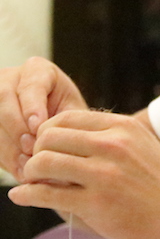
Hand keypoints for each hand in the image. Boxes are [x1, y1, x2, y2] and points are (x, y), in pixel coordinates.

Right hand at [0, 58, 87, 179]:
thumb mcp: (73, 112)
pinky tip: (18, 169)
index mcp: (37, 70)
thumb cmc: (65, 114)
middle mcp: (10, 77)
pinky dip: (3, 155)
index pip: (31, 84)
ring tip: (27, 166)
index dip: (32, 107)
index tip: (38, 128)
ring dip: (8, 146)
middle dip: (17, 128)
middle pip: (4, 99)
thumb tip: (61, 146)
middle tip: (32, 151)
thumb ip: (69, 123)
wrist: (51, 122)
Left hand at [8, 110, 159, 238]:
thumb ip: (108, 142)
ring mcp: (104, 174)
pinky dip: (27, 195)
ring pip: (43, 162)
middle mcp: (113, 146)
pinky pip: (45, 194)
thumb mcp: (142, 150)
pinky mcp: (96, 204)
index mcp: (124, 128)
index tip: (47, 148)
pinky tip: (24, 197)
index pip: (67, 117)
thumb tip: (64, 144)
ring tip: (35, 183)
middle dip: (37, 152)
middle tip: (39, 168)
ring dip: (31, 173)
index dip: (48, 132)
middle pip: (49, 137)